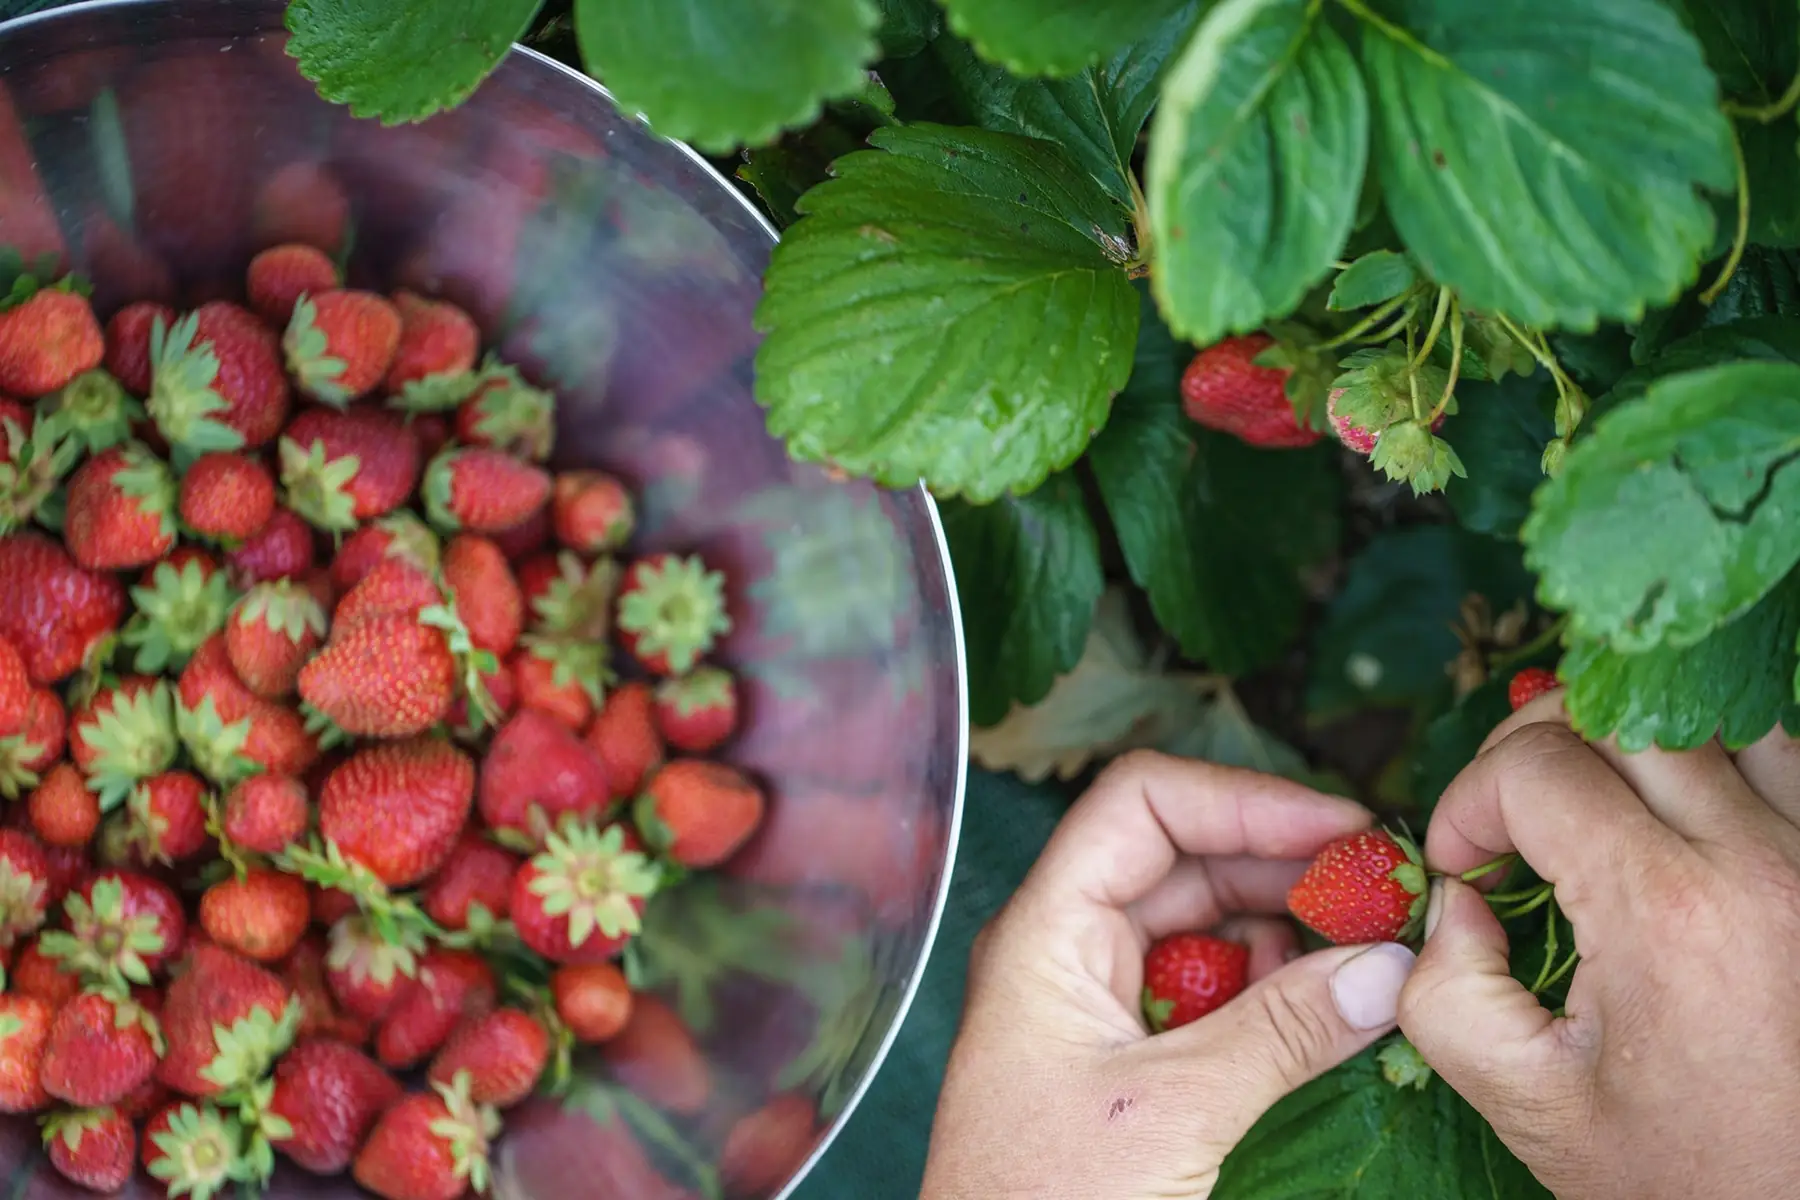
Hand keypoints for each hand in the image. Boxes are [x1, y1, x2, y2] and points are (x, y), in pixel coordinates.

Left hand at [919, 751, 1417, 1199]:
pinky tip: (1333, 1008)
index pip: (1142, 806)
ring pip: (1211, 927)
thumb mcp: (1172, 1112)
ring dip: (1293, 931)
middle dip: (1288, 866)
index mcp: (1047, 932)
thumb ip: (1282, 1031)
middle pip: (1188, 860)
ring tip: (1374, 950)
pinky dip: (1278, 992)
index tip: (1340, 830)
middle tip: (1386, 895)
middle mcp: (1073, 951)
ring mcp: (1105, 1005)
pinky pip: (1217, 996)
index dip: (1244, 801)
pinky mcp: (1138, 1061)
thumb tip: (1384, 965)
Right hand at [1399, 694, 1799, 1198]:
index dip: (1467, 801)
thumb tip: (1455, 904)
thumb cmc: (1684, 1176)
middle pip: (1617, 715)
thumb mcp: (1529, 1103)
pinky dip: (1723, 760)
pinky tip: (1680, 816)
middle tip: (1509, 817)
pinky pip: (1792, 759)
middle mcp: (1760, 863)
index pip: (1535, 769)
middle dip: (1532, 748)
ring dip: (1633, 743)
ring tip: (1595, 805)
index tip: (1459, 864)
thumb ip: (1446, 992)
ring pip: (1715, 715)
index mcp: (1666, 913)